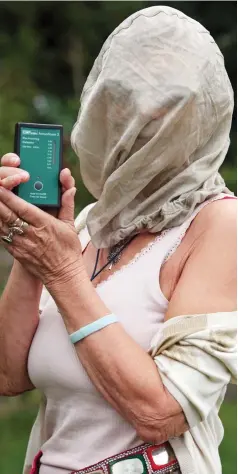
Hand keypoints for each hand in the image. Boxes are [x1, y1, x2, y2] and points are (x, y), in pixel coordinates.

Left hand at [0, 156, 83, 286]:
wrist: (63, 275)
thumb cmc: (68, 250)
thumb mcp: (70, 225)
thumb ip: (67, 204)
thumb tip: (69, 187)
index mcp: (45, 224)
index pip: (23, 207)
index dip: (10, 196)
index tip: (2, 186)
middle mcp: (31, 234)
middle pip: (8, 214)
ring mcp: (21, 244)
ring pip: (2, 224)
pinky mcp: (16, 252)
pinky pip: (2, 236)